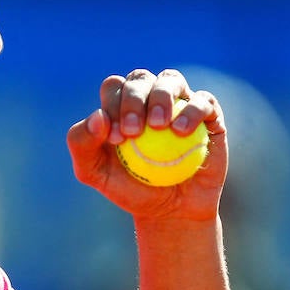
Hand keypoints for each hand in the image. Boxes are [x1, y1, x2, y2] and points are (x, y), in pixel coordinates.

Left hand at [66, 68, 227, 221]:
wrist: (170, 211)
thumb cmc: (129, 188)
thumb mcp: (94, 172)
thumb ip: (81, 143)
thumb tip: (97, 116)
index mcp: (120, 104)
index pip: (114, 88)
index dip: (113, 105)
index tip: (118, 139)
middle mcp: (149, 96)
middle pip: (139, 78)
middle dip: (133, 100)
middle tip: (134, 132)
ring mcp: (180, 102)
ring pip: (170, 79)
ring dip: (162, 97)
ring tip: (159, 126)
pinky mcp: (208, 115)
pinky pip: (203, 101)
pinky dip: (192, 111)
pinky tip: (182, 131)